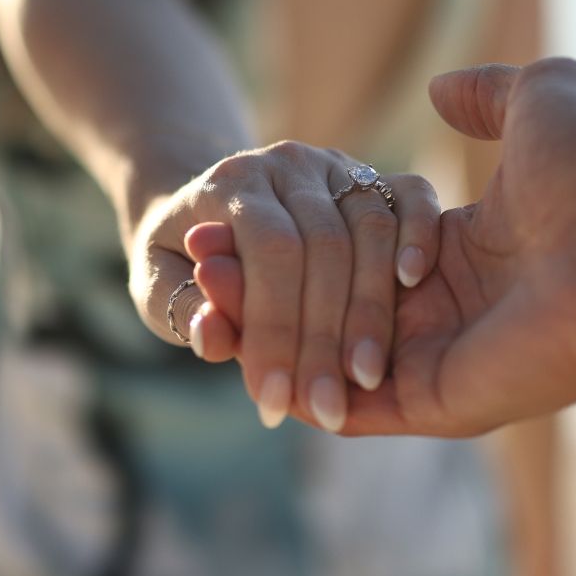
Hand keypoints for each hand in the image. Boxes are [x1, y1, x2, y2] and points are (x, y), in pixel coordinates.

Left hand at [129, 142, 440, 431]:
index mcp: (231, 182)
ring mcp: (335, 165)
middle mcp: (287, 164)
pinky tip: (411, 284)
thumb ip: (181, 308)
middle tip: (326, 411)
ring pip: (370, 226)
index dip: (275, 327)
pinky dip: (418, 235)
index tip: (274, 403)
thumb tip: (210, 334)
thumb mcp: (158, 287)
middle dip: (325, 337)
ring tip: (365, 380)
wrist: (203, 213)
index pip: (268, 250)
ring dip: (372, 310)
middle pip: (324, 244)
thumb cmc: (181, 262)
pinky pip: (412, 195)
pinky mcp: (373, 174)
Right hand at [199, 60, 575, 436]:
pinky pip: (364, 413)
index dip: (296, 242)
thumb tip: (440, 87)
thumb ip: (486, 94)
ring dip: (271, 339)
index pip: (358, 258)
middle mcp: (453, 312)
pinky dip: (305, 390)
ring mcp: (450, 363)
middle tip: (200, 263)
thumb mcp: (538, 100)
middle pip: (336, 311)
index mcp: (465, 252)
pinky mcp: (450, 403)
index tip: (235, 219)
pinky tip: (246, 354)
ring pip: (338, 362)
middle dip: (266, 292)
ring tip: (206, 304)